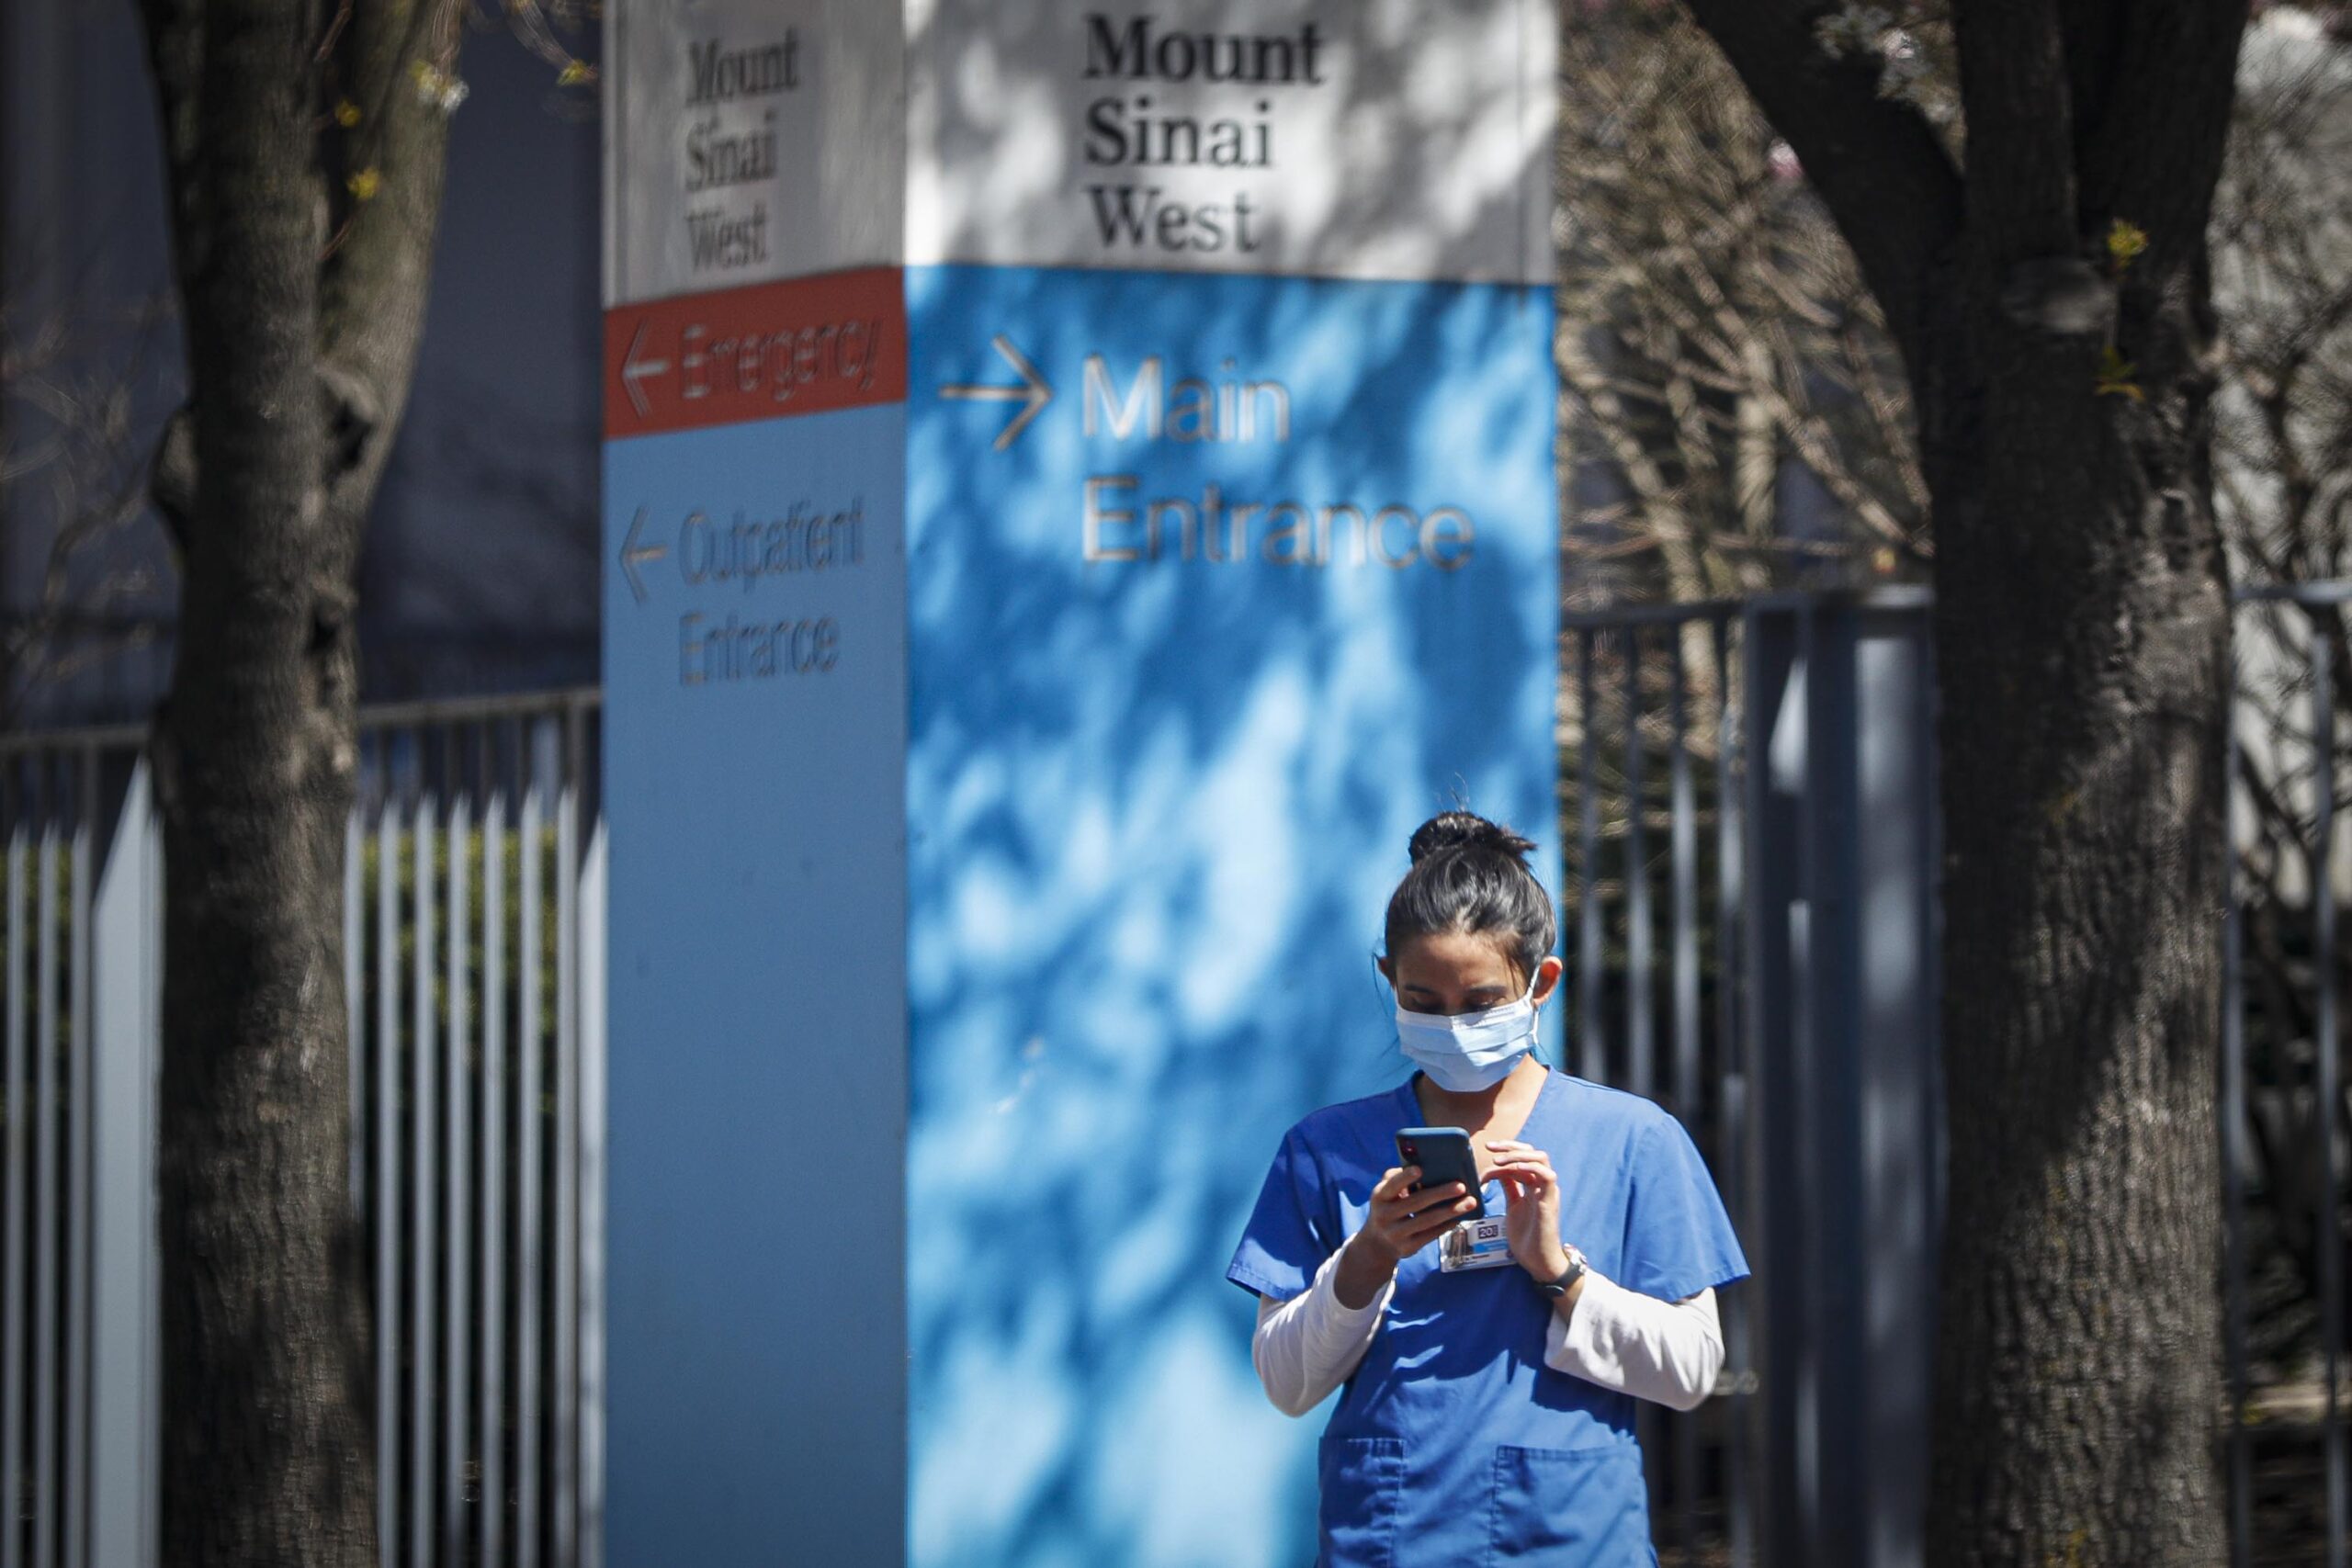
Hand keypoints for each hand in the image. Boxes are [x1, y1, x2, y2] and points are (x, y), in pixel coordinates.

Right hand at [1334, 1165, 1478, 1306]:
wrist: (1378, 1243)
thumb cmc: (1389, 1206)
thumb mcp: (1385, 1192)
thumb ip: (1397, 1178)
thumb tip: (1423, 1166)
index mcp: (1379, 1197)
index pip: (1392, 1186)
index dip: (1405, 1178)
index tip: (1421, 1169)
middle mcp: (1385, 1216)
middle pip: (1416, 1203)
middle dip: (1441, 1193)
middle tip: (1461, 1186)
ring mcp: (1396, 1234)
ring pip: (1428, 1220)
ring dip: (1451, 1211)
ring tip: (1470, 1202)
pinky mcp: (1408, 1248)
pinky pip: (1431, 1235)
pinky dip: (1447, 1225)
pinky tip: (1460, 1217)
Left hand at [1488, 1139, 1571, 1281]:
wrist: (1538, 1261)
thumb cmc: (1527, 1238)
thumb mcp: (1513, 1207)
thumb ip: (1510, 1188)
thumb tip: (1498, 1172)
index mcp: (1533, 1185)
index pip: (1523, 1156)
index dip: (1506, 1149)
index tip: (1488, 1148)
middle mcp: (1542, 1185)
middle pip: (1532, 1152)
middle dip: (1511, 1146)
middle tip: (1490, 1148)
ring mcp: (1547, 1192)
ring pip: (1540, 1159)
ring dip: (1518, 1155)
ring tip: (1498, 1161)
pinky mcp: (1549, 1202)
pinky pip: (1547, 1177)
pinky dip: (1531, 1168)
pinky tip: (1514, 1169)